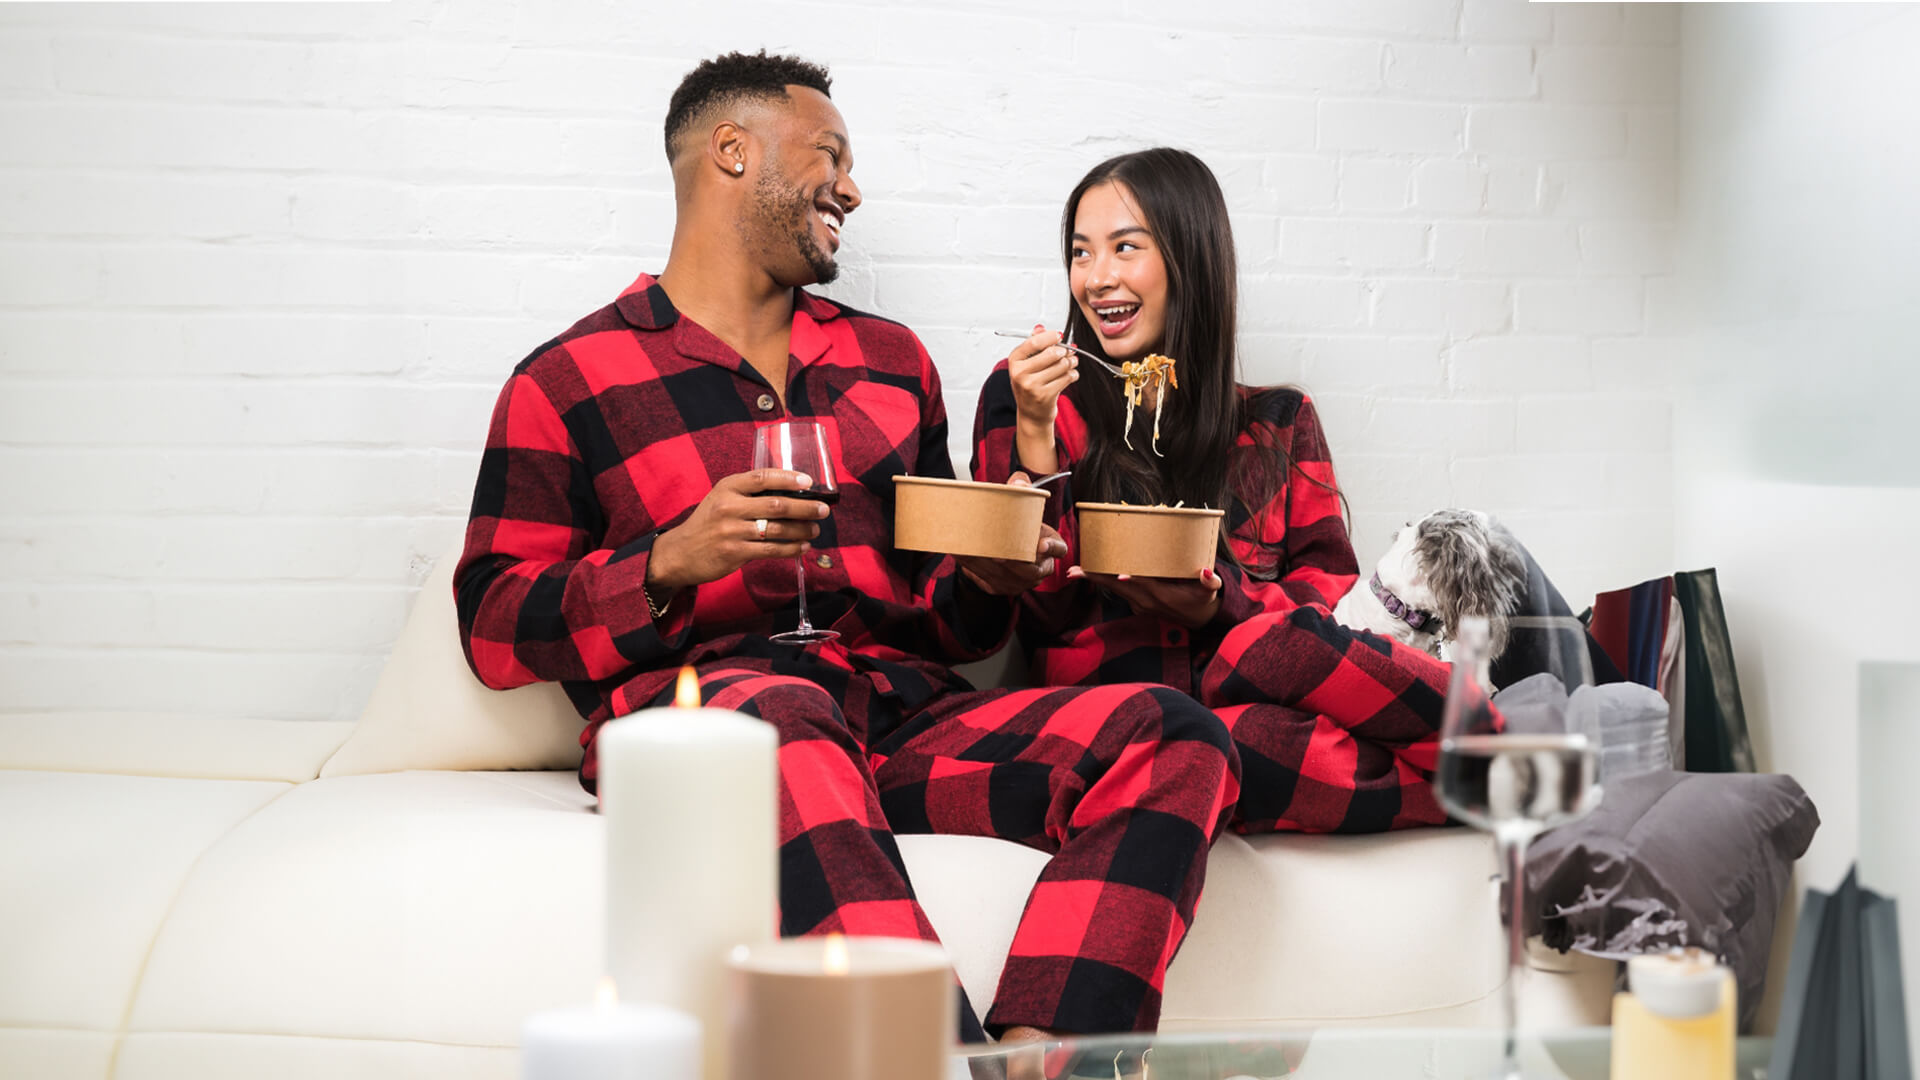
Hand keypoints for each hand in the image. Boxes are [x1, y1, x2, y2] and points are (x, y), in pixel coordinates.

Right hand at [647, 468, 829, 588]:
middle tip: (823, 510)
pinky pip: (772, 550)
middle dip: (805, 507)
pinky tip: (803, 547)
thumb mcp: (721, 498)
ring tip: (815, 529)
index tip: (809, 482)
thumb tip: (790, 492)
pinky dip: (792, 549)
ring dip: (802, 530)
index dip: (788, 478)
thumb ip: (749, 493)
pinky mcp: (735, 553)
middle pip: (777, 505)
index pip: (762, 477)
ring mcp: (732, 531)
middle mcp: (729, 507)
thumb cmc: (708, 523)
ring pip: (778, 529)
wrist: (680, 553)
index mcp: (727, 487)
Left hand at [955, 473, 1067, 595]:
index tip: (1042, 543)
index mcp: (1051, 549)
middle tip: (997, 554)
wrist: (1005, 546)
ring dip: (985, 563)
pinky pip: (984, 579)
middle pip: (1028, 570)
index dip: (1052, 548)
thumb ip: (1023, 491)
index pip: (1059, 550)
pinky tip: (959, 552)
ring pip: (1002, 576)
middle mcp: (1038, 570)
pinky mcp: (998, 587)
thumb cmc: (1019, 525)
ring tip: (967, 548)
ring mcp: (1019, 583)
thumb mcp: (1025, 506)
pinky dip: (971, 566)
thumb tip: (1018, 482)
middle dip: (1012, 562)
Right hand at [1007, 324, 1076, 430]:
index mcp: (1014, 361)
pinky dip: (1073, 374)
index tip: (1059, 335)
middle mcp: (1020, 373)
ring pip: (1062, 365)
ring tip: (1071, 363)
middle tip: (1068, 352)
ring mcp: (1032, 386)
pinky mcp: (1045, 396)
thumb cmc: (1030, 384)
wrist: (1031, 413)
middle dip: (1064, 351)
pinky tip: (1070, 375)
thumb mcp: (1027, 363)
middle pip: (1051, 353)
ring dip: (1071, 362)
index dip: (1050, 336)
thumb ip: (1034, 344)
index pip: (1034, 342)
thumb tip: (1040, 327)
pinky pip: (1067, 378)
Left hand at [1067, 564, 1223, 629]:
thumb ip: (1211, 582)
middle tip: (1075, 570)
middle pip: (1118, 587)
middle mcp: (1146, 601)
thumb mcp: (1211, 592)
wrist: (1199, 619)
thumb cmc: (1203, 600)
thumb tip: (1207, 572)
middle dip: (1097, 578)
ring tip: (1077, 571)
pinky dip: (1105, 582)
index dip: (1132, 579)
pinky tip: (1092, 573)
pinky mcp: (1138, 604)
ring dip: (1096, 580)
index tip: (1117, 574)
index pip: (1143, 585)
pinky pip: (1119, 591)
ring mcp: (1140, 604)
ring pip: (1115, 590)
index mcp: (1162, 596)